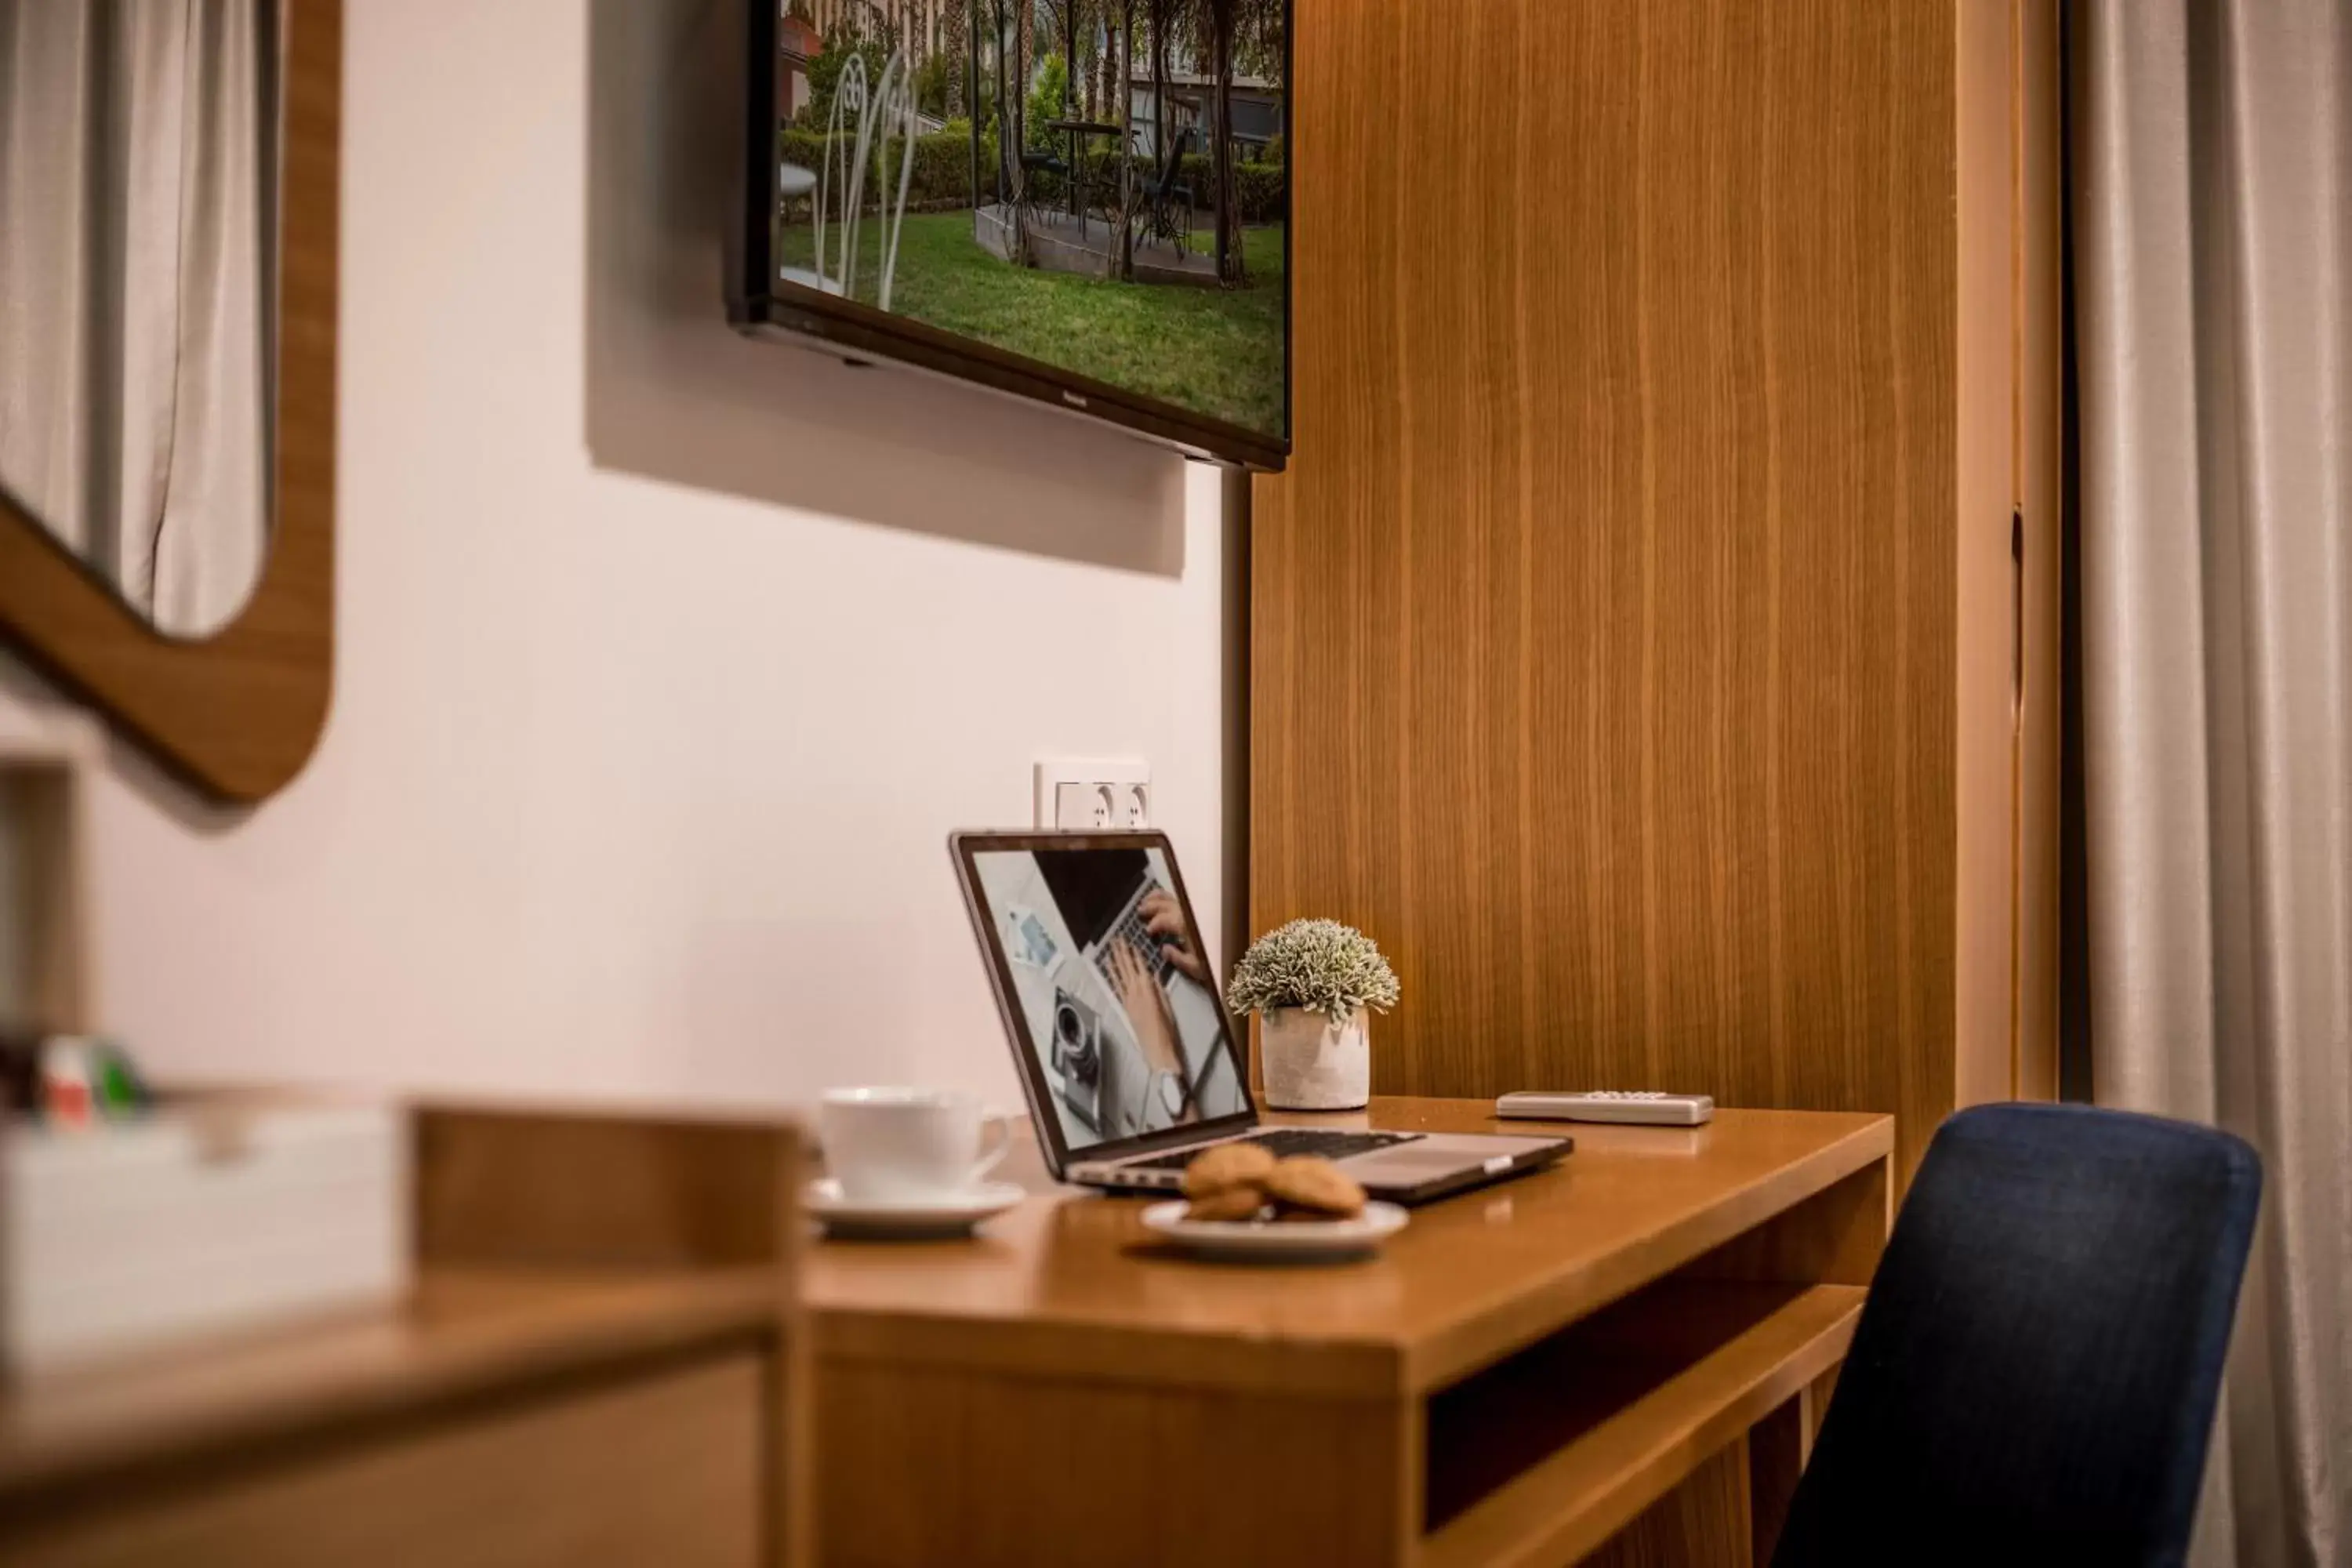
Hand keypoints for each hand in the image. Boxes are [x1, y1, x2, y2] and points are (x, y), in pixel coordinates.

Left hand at [1108, 937, 1184, 1078]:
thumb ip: (1158, 989)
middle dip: (1122, 952)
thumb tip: (1153, 974)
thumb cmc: (1166, 1029)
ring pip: (1120, 975)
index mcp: (1148, 988)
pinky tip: (1108, 968)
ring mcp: (1128, 999)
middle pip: (1127, 967)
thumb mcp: (1167, 1006)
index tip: (1130, 941)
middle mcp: (1135, 991)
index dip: (1135, 953)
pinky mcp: (1125, 1006)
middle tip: (1116, 938)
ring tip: (1110, 948)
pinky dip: (1112, 976)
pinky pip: (1116, 986)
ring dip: (1115, 960)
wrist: (1156, 1048)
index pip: (1140, 966)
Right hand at [1138, 890, 1210, 986]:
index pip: (1162, 920)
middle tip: (1139, 910)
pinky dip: (1171, 896)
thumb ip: (1177, 957)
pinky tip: (1166, 900)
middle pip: (1165, 904)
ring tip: (1147, 898)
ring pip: (1173, 897)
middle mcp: (1188, 912)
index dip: (1153, 925)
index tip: (1148, 932)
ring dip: (1158, 897)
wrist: (1239, 953)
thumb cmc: (1217, 960)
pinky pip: (1181, 898)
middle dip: (1150, 906)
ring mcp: (1195, 909)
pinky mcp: (1202, 909)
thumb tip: (1164, 949)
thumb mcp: (1196, 965)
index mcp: (1184, 924)